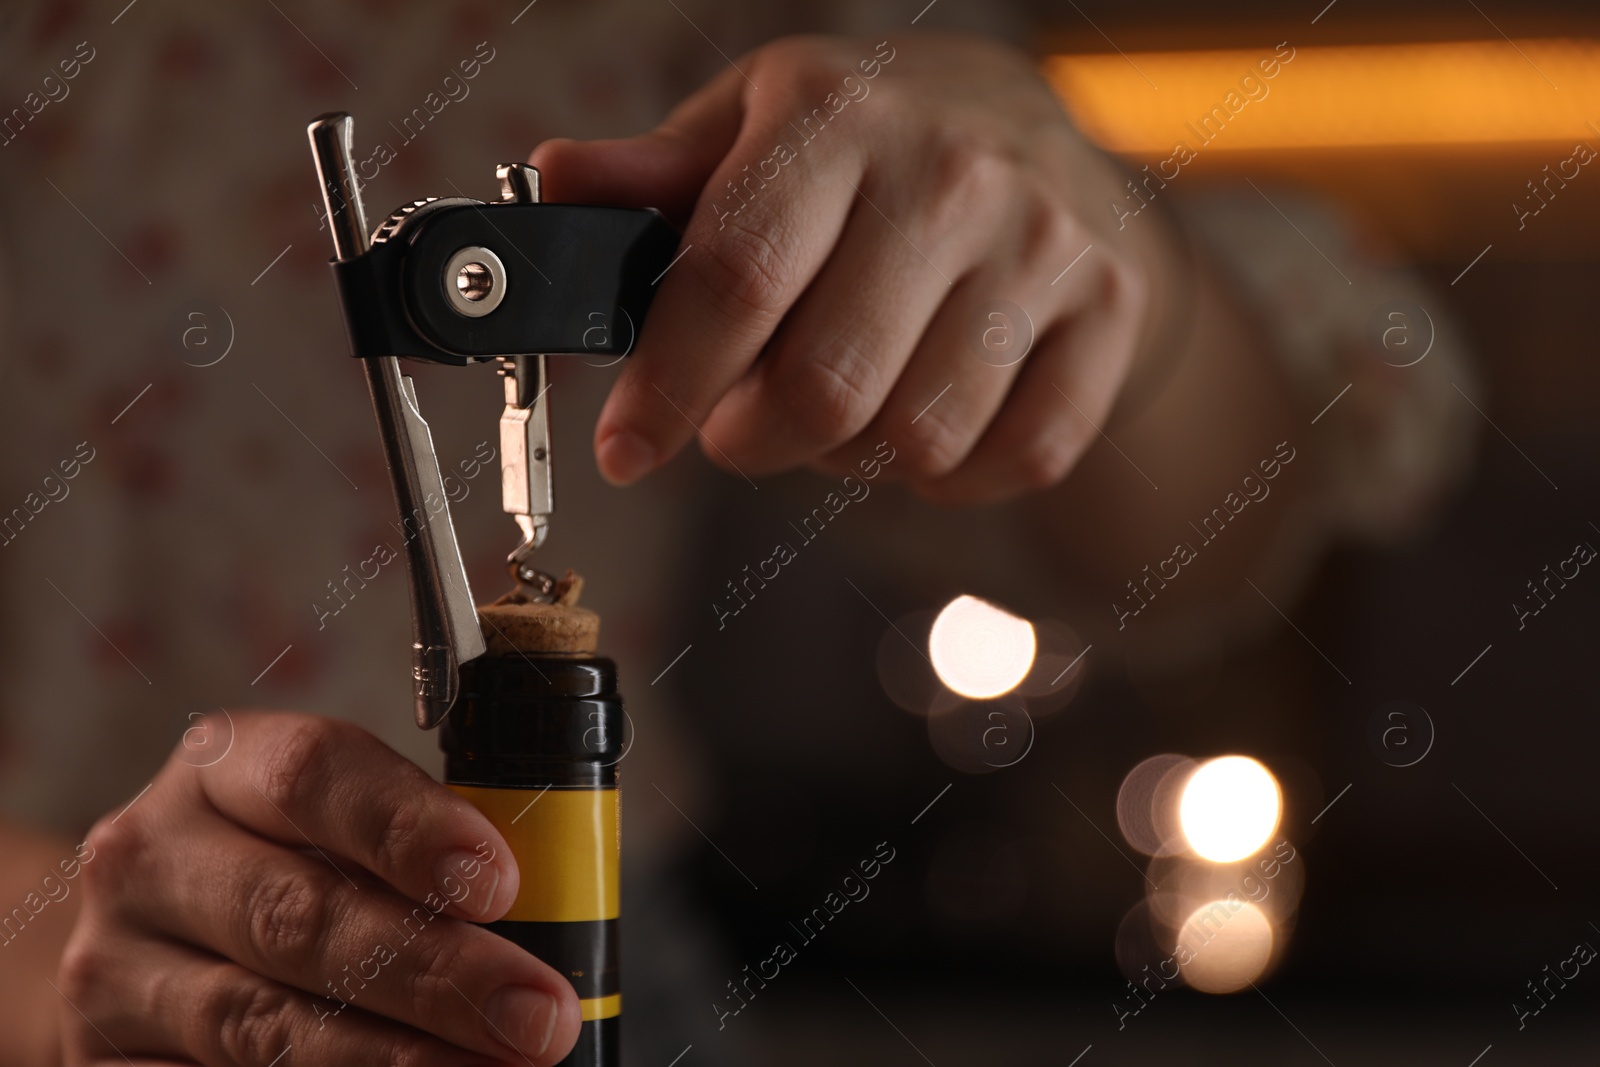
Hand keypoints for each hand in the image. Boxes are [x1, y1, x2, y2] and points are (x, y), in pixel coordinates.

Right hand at [56, 713, 581, 1065]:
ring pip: (263, 1022)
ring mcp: (113, 969)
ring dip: (398, 1060)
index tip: (500, 884)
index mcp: (223, 766)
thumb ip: (424, 858)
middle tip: (538, 1017)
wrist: (144, 955)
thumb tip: (553, 920)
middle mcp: (150, 856)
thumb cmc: (293, 875)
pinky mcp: (105, 1063)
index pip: (314, 774)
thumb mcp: (340, 834)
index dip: (409, 828)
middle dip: (436, 971)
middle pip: (298, 910)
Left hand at [532, 33, 1163, 503]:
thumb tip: (557, 182)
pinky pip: (1015, 459)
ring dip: (850, 459)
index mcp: (839, 118)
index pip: (736, 278)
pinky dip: (950, 474)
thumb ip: (658, 174)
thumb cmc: (878, 143)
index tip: (627, 448)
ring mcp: (1045, 248)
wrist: (1050, 143)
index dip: (667, 386)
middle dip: (753, 438)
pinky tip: (925, 419)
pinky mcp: (1109, 315)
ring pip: (917, 440)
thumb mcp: (759, 124)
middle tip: (740, 423)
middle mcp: (953, 176)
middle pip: (824, 388)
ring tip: (842, 405)